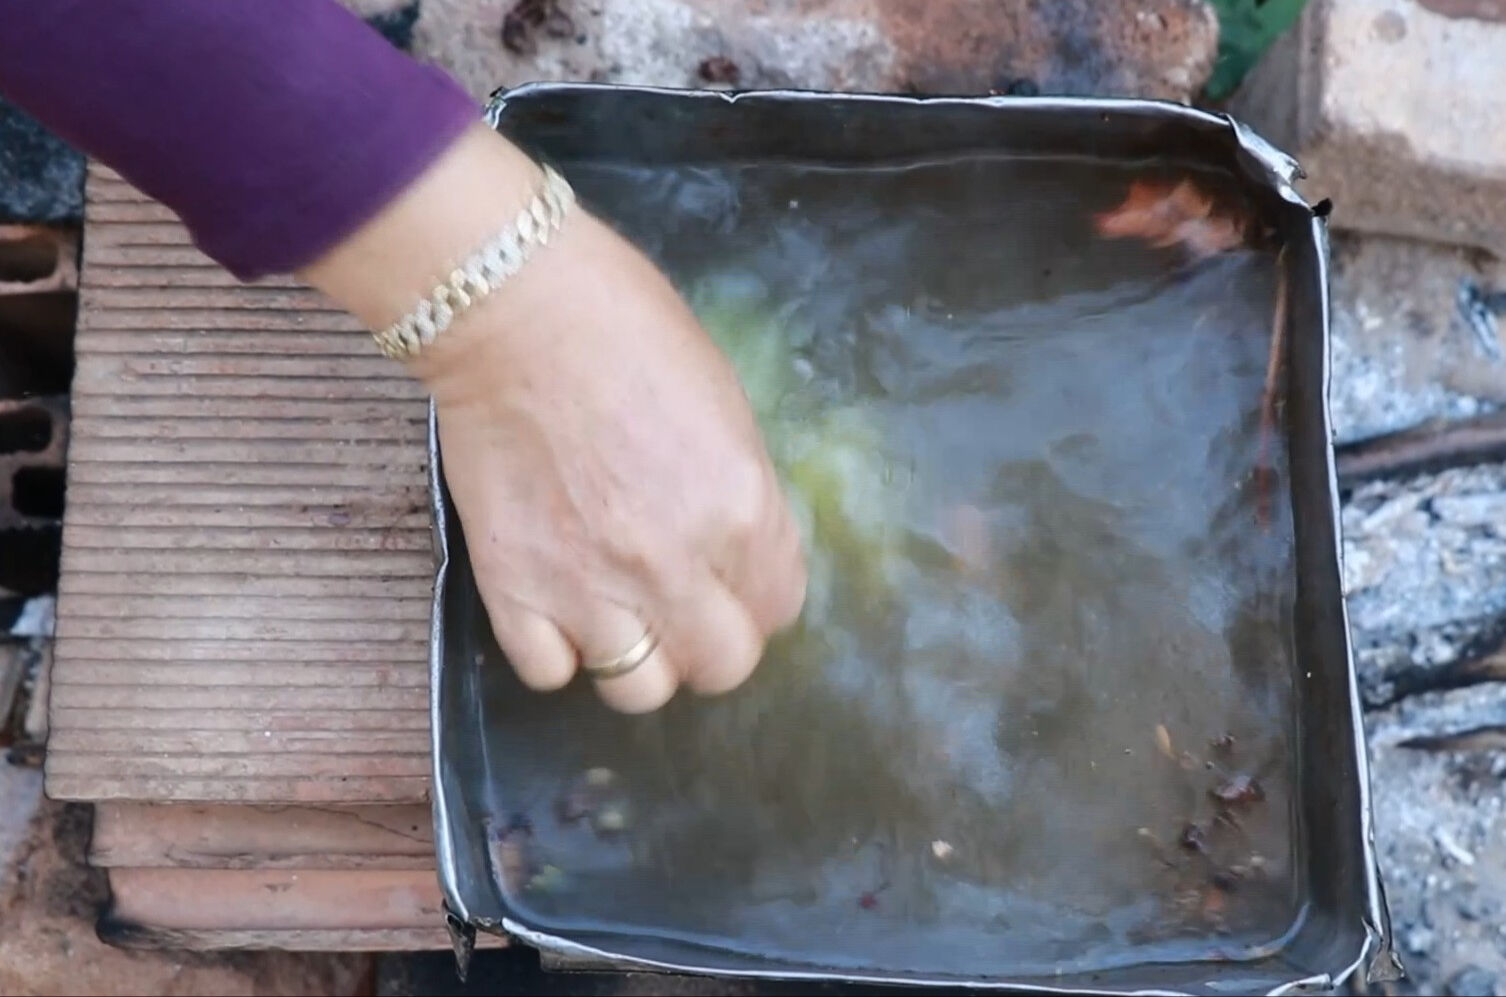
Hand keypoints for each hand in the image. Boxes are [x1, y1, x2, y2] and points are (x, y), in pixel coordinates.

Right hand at [302, 125, 806, 711]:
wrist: (510, 312)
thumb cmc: (626, 328)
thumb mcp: (724, 403)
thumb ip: (740, 491)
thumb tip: (738, 545)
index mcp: (741, 509)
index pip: (780, 607)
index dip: (759, 596)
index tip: (735, 579)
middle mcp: (676, 566)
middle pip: (721, 666)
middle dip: (710, 641)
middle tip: (683, 605)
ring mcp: (591, 588)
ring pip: (640, 690)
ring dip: (639, 658)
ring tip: (620, 614)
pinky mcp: (515, 590)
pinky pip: (551, 671)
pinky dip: (559, 650)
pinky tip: (559, 608)